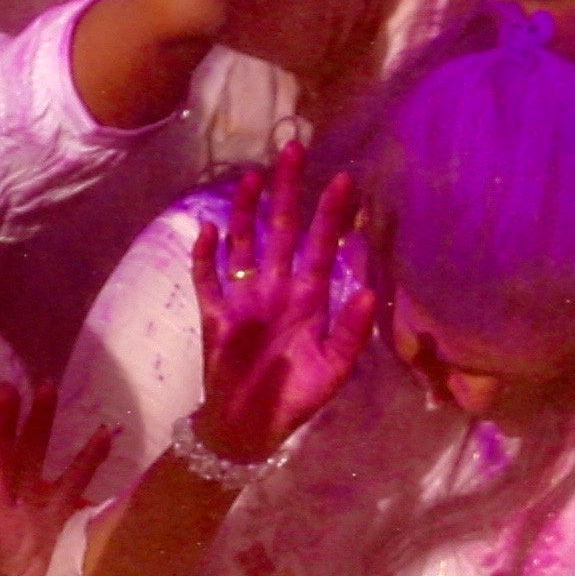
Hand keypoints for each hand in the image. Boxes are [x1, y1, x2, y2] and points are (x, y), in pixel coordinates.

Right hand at [187, 148, 379, 466]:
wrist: (250, 427)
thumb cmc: (295, 398)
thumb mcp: (334, 370)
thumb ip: (350, 332)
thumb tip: (369, 292)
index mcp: (310, 298)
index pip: (323, 246)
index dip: (333, 214)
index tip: (344, 179)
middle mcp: (276, 288)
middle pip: (281, 230)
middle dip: (288, 191)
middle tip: (293, 149)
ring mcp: (243, 299)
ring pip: (244, 245)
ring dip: (246, 212)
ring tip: (251, 177)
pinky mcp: (215, 315)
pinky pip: (207, 280)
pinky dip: (205, 256)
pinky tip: (208, 230)